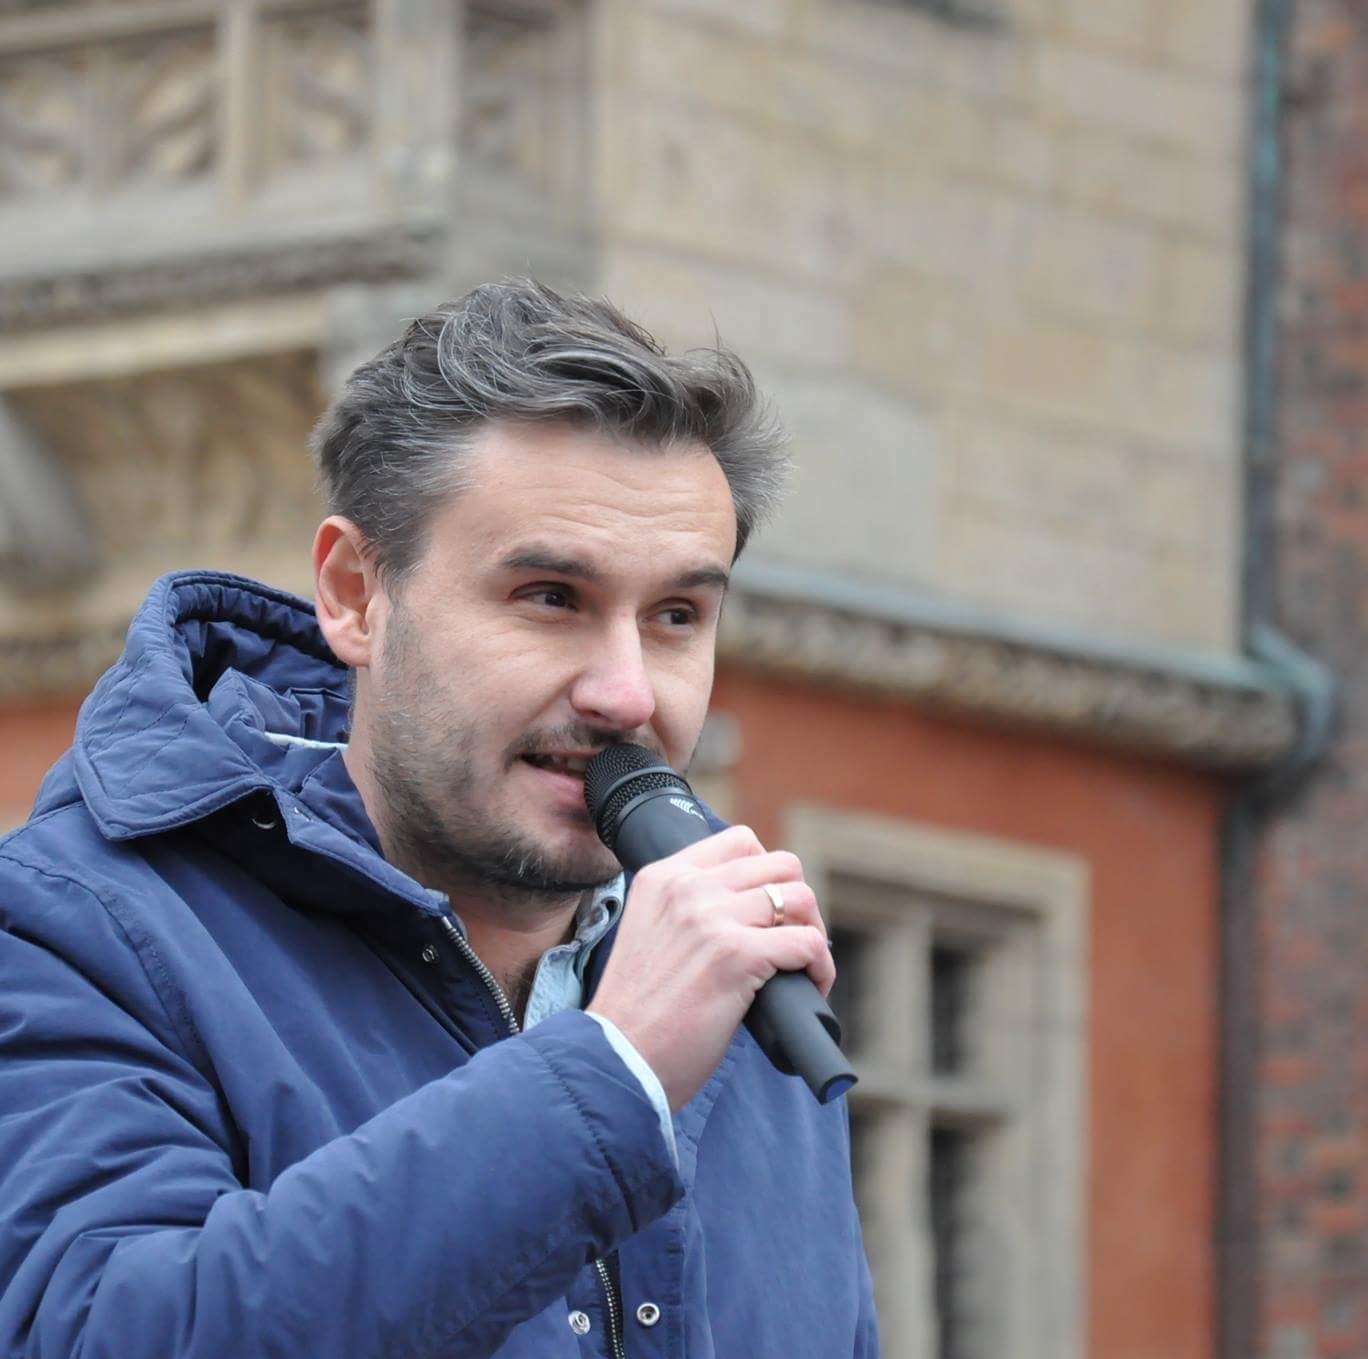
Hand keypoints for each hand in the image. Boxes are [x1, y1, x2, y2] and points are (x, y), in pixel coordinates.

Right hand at [587, 825, 833, 1110]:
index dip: (767, 873)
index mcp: (663, 877)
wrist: (617, 1059)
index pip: (739, 841)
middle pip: (780, 864)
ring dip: (813, 930)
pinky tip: (812, 986)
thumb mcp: (650, 934)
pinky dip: (821, 966)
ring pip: (799, 897)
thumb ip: (686, 910)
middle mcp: (687, 888)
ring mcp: (712, 918)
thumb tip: (750, 911)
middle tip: (794, 938)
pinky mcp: (736, 956)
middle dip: (798, 901)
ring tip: (805, 964)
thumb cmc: (637, 1013)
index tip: (770, 909)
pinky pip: (808, 943)